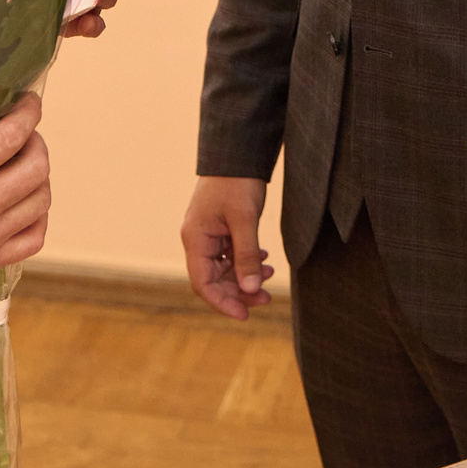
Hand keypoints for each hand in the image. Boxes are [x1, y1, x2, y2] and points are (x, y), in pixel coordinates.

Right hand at [0, 94, 50, 308]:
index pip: (10, 137)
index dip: (27, 113)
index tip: (29, 103)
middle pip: (35, 168)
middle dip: (35, 142)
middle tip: (22, 134)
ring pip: (40, 202)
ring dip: (38, 177)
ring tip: (20, 166)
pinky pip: (32, 238)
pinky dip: (36, 216)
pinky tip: (22, 202)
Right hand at [181, 175, 272, 319]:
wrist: (238, 152)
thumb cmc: (237, 182)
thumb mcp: (244, 220)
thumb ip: (247, 256)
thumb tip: (250, 290)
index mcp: (195, 238)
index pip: (202, 283)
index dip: (222, 302)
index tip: (245, 315)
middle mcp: (197, 240)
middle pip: (213, 280)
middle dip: (239, 292)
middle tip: (267, 298)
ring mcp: (208, 235)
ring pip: (223, 269)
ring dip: (245, 277)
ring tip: (271, 275)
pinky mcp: (219, 229)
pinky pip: (229, 255)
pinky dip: (246, 262)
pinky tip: (265, 260)